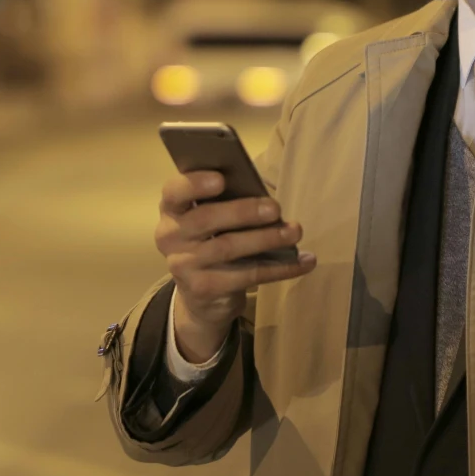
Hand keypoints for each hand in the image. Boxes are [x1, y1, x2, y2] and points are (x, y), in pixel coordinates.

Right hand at [155, 171, 315, 362]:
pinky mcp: (205, 289)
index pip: (174, 192)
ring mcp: (184, 265)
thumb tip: (262, 193)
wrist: (202, 297)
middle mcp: (170, 236)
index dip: (194, 184)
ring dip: (266, 238)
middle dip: (242, 211)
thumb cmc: (211, 242)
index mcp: (172, 210)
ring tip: (294, 231)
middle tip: (275, 208)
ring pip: (228, 248)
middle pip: (205, 219)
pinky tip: (304, 261)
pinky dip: (280, 268)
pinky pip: (247, 275)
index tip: (221, 178)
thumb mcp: (210, 220)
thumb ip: (224, 203)